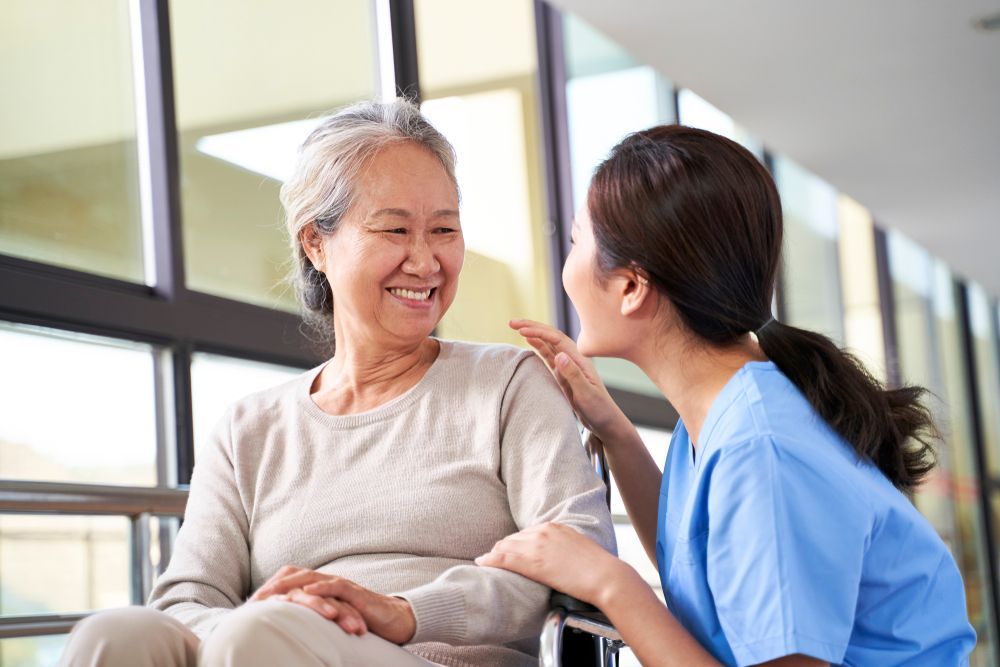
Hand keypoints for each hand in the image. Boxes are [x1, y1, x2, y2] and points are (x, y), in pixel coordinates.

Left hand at [251, 565, 415, 643]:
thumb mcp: (333, 620)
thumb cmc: (362, 621)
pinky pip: (338, 587)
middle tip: (256, 596)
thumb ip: (315, 618)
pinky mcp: (357, 594)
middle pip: (298, 575)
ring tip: (274, 591)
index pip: (294, 582)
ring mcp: (343, 586)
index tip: (252, 601)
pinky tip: (308, 591)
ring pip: (314, 578)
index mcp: (323, 588)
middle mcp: (331, 583)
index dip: (273, 588)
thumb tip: (292, 630)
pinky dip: (321, 587)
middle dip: (276, 584)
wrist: (395, 620)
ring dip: (292, 584)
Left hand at [475, 522, 626, 608]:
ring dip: (494, 554)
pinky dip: (490, 560)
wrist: (605, 576)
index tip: (509, 551)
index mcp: (555, 527)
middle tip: (494, 558)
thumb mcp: (578, 550)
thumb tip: (558, 559)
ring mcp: (537, 545)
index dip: (515, 544)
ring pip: (506, 547)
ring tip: (486, 561)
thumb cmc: (597, 569)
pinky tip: (482, 563)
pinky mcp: (532, 561)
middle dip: (503, 548)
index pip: (526, 533)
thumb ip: (563, 548)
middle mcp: (543, 531)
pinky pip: (503, 558)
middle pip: (513, 538)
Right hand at [509, 319, 630, 440]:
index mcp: (579, 361)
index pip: (556, 340)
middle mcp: (573, 359)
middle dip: (532, 327)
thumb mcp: (587, 394)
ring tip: (516, 327)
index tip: (522, 331)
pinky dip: (538, 346)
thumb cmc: (600, 409)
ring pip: (548, 344)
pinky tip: (529, 341)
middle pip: (551, 337)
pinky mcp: (563, 375)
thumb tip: (559, 355)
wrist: (606, 422)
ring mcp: (568, 366)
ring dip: (533, 334)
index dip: (539, 333)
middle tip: (512, 322)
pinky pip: (548, 356)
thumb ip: (573, 375)